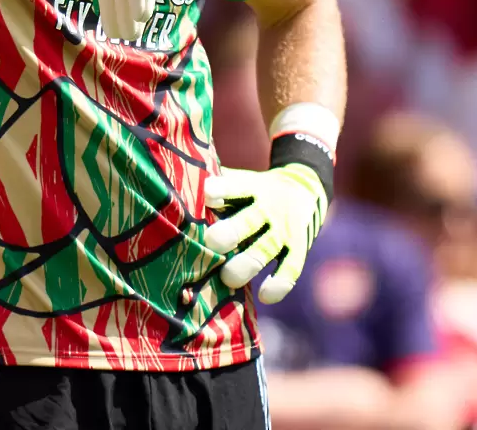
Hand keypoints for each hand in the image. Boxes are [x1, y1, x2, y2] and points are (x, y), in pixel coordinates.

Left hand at [203, 163, 328, 303]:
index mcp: (251, 187)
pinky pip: (291, 270)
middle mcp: (268, 208)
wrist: (305, 189)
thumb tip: (170, 190)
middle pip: (249, 221)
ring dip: (247, 264)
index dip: (221, 190)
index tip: (207, 195)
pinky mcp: (298, 249)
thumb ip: (215, 187)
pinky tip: (264, 296)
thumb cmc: (254, 191)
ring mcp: (284, 230)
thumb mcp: (241, 180)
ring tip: (227, 278)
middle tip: (212, 243)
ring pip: (265, 249)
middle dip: (230, 233)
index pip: (236, 186)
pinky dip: (279, 285)